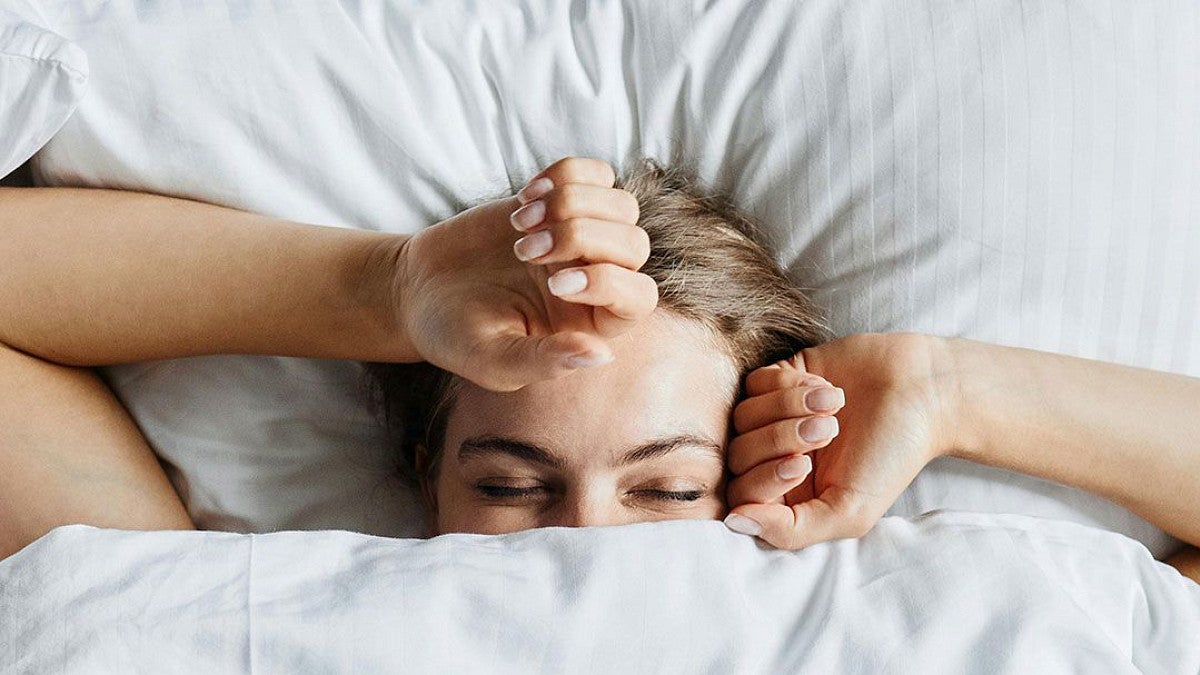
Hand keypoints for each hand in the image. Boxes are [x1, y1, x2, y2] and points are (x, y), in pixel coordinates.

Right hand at [398, 158, 656, 390]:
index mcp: (592, 324)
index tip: (554, 284)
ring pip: (622, 205)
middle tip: (525, 252)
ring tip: (519, 224)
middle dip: (582, 237)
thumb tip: (602, 355)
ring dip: (571, 205)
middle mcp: (597, 278)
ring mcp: (582, 238)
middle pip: (635, 244)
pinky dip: (565, 176)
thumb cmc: (457, 337)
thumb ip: (545, 360)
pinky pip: (595, 174)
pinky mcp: (559, 203)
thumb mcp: (494, 360)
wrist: (419, 292)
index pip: (639, 298)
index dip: (608, 283)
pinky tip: (523, 198)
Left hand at [724, 333, 953, 548]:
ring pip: (742, 416)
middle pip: (737, 455)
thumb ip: (791, 529)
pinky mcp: (778, 379)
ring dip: (788, 409)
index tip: (803, 464)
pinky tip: (825, 387)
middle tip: (828, 430)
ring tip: (833, 405)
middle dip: (780, 439)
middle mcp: (774, 458)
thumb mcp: (850, 511)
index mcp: (787, 496)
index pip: (741, 497)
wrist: (922, 393)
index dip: (764, 479)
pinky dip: (787, 385)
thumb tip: (734, 523)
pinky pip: (753, 383)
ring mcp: (772, 417)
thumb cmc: (890, 456)